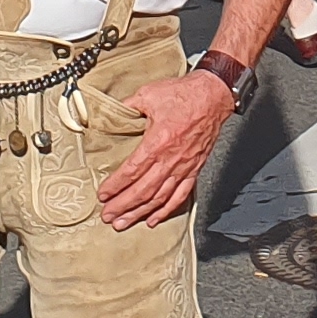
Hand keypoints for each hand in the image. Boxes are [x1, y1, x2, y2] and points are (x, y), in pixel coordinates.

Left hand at [95, 67, 237, 227]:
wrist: (213, 96)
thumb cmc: (184, 94)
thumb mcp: (148, 94)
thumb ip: (127, 107)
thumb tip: (110, 114)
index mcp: (158, 141)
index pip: (131, 171)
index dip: (115, 186)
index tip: (103, 194)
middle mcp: (171, 159)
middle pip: (143, 190)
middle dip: (122, 206)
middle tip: (107, 215)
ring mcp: (184, 167)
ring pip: (159, 198)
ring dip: (139, 213)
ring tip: (123, 223)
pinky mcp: (194, 169)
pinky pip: (180, 196)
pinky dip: (166, 210)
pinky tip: (153, 219)